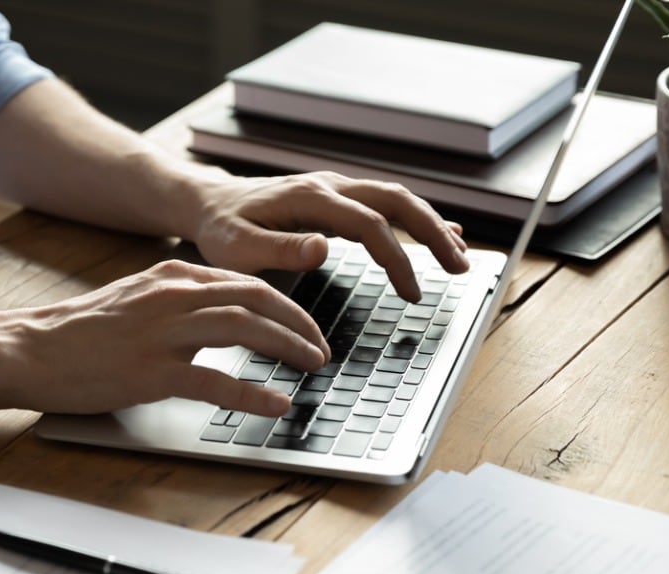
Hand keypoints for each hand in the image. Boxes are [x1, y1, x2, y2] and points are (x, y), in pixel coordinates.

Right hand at [0, 260, 330, 415]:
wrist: (28, 348)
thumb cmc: (79, 331)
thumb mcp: (135, 298)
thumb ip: (178, 301)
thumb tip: (222, 315)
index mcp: (172, 277)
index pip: (246, 282)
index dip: (286, 303)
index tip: (305, 324)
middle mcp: (173, 297)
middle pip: (257, 299)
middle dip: (299, 323)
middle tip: (320, 348)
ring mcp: (163, 333)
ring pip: (245, 329)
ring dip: (288, 347)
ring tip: (312, 366)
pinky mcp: (150, 371)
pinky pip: (215, 381)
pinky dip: (252, 393)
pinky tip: (276, 404)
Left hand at [187, 171, 469, 301]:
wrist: (208, 203)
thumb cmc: (220, 230)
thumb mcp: (237, 248)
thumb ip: (279, 249)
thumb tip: (323, 248)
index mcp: (309, 198)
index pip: (369, 224)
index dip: (396, 258)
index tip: (412, 293)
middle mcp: (329, 185)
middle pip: (396, 200)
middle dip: (433, 233)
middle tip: (460, 268)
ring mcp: (335, 188)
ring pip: (396, 198)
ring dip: (431, 225)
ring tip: (459, 257)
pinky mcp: (336, 197)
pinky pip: (385, 204)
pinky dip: (415, 218)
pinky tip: (442, 233)